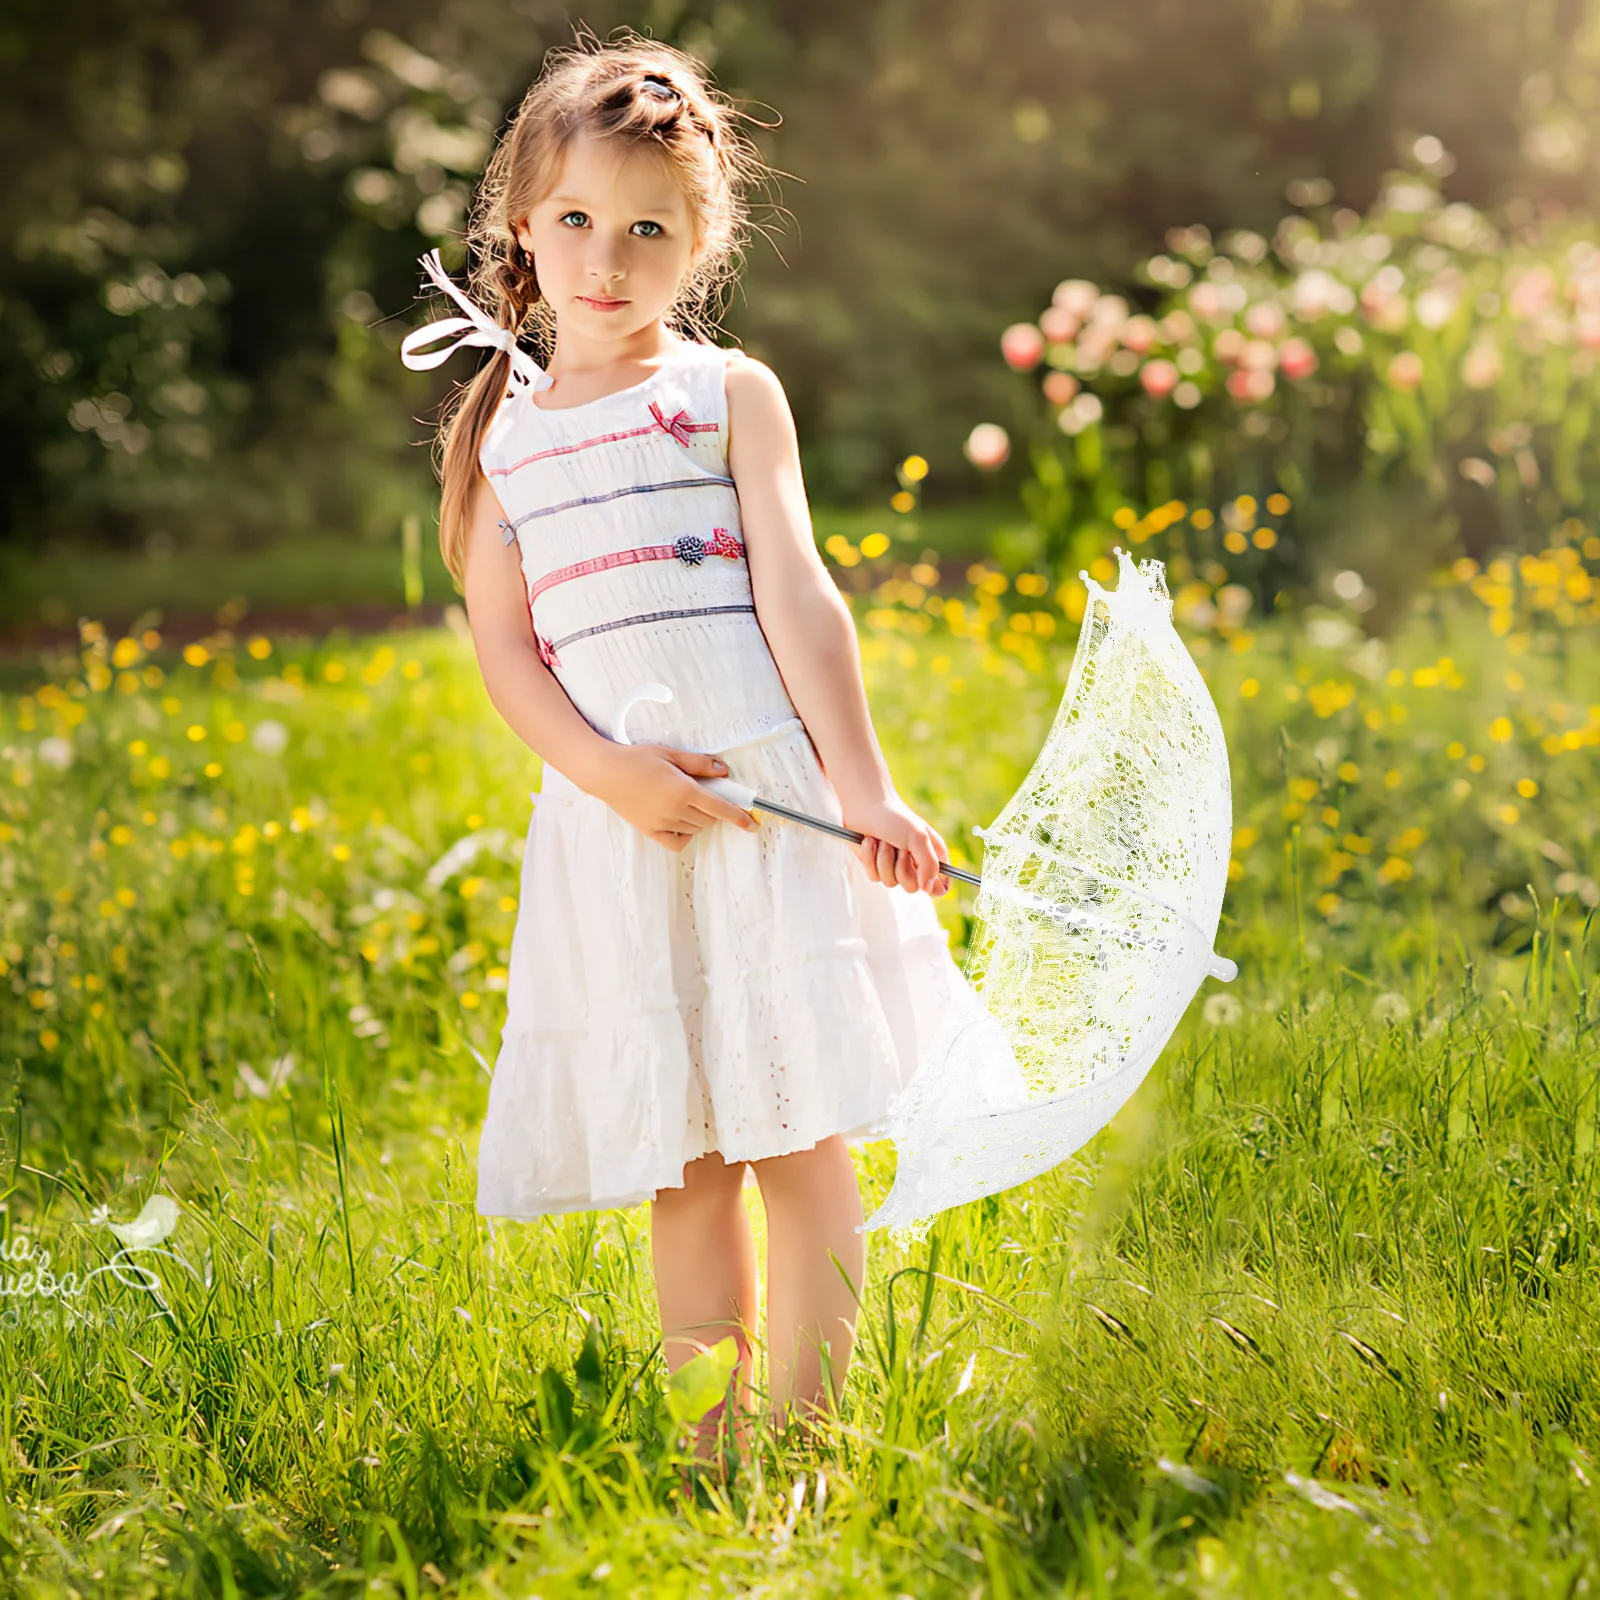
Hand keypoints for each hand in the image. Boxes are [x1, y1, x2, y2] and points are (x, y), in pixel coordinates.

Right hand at [587, 742, 758, 852]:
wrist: (604, 772)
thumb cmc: (636, 759)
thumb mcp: (670, 754)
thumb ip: (699, 763)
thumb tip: (723, 771)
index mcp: (683, 791)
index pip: (720, 809)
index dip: (740, 817)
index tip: (752, 823)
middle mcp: (675, 810)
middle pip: (710, 819)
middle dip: (716, 809)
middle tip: (707, 793)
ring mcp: (662, 823)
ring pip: (696, 828)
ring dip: (701, 818)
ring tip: (687, 799)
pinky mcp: (650, 831)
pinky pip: (677, 842)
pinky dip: (685, 834)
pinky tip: (681, 821)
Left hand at [842, 794, 950, 896]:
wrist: (865, 805)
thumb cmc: (895, 817)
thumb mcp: (918, 838)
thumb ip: (929, 865)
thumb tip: (929, 890)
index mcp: (932, 857)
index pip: (940, 887)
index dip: (934, 889)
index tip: (923, 880)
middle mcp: (914, 864)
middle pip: (912, 888)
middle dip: (902, 868)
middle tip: (900, 848)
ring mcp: (894, 867)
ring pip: (890, 882)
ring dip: (884, 860)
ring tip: (883, 841)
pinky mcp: (875, 866)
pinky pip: (874, 876)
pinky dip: (870, 858)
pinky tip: (870, 842)